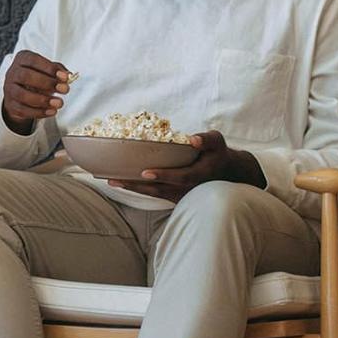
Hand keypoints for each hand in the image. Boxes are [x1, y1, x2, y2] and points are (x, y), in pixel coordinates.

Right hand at [1, 50, 71, 134]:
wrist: (19, 94)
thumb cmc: (35, 78)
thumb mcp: (46, 70)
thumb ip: (58, 70)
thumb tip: (68, 76)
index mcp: (22, 60)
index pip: (33, 61)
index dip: (49, 68)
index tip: (64, 76)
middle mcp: (13, 73)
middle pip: (26, 76)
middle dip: (47, 83)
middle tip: (64, 89)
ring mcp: (9, 90)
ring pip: (22, 95)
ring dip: (43, 100)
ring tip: (59, 102)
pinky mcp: (11, 105)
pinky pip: (23, 110)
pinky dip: (39, 112)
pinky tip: (51, 111)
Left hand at [107, 131, 265, 202]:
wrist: (225, 173)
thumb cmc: (217, 154)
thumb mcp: (217, 142)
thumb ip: (208, 139)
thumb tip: (194, 139)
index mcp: (198, 175)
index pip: (179, 177)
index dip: (163, 175)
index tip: (145, 172)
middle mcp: (187, 189)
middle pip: (158, 189)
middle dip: (136, 185)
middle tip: (114, 179)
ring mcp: (180, 196)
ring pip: (153, 194)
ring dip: (132, 188)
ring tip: (111, 181)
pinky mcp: (175, 198)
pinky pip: (154, 194)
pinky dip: (138, 189)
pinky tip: (122, 182)